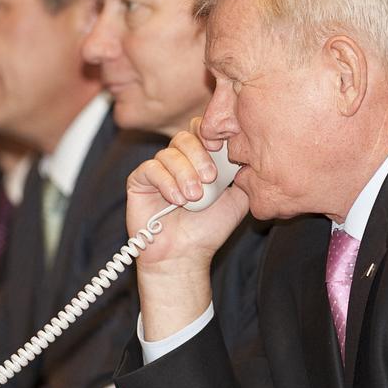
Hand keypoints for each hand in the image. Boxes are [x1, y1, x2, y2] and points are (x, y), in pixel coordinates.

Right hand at [127, 120, 248, 338]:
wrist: (184, 257)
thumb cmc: (208, 230)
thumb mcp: (237, 200)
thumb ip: (242, 175)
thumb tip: (248, 152)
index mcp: (201, 160)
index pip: (204, 130)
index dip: (213, 135)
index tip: (224, 152)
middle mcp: (179, 160)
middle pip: (186, 136)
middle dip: (200, 155)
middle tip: (209, 179)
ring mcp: (158, 169)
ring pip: (170, 153)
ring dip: (185, 174)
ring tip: (194, 198)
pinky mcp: (139, 180)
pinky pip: (150, 168)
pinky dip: (166, 182)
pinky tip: (177, 200)